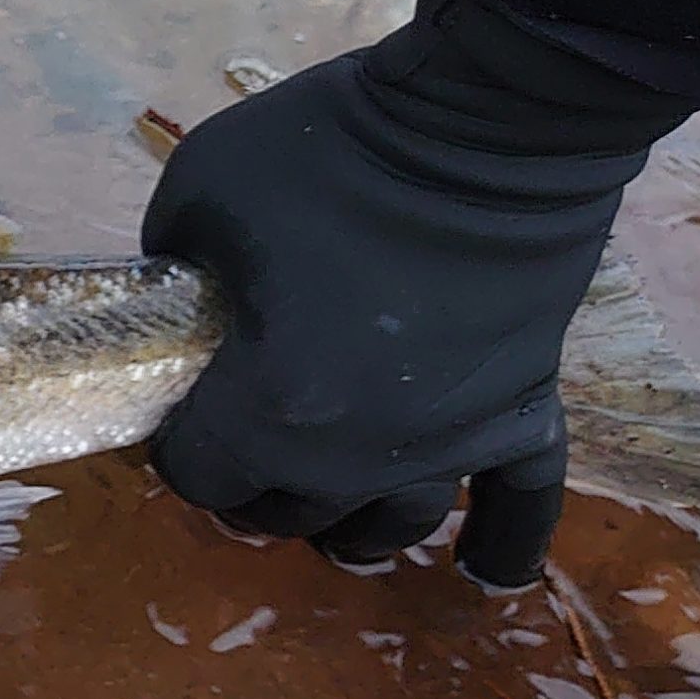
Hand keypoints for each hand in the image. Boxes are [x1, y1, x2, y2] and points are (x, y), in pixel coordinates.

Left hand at [138, 0, 699, 586]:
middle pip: (289, 510)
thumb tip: (180, 302)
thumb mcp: (196, 197)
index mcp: (272, 410)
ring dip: (348, 526)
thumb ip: (174, 271)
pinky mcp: (524, 406)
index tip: (178, 408)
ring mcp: (452, 437)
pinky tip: (486, 576)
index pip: (199, 475)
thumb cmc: (327, 153)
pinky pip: (525, 500)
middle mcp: (363, 451)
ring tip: (329, 520)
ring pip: (390, 523)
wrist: (486, 122)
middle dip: (252, 486)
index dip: (175, 446)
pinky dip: (507, 543)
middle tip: (240, 448)